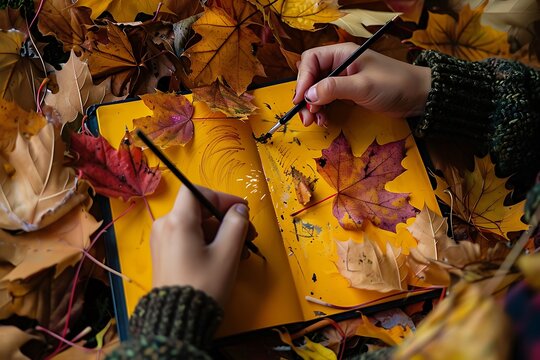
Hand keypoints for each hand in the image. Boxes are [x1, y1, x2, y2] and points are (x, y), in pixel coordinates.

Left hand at [150, 185, 249, 306]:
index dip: (222, 197)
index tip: (241, 209)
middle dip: (226, 218)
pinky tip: (226, 257)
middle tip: (249, 234)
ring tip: (242, 251)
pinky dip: (208, 242)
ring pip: (196, 225)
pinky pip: (188, 238)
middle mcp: (165, 226)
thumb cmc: (204, 285)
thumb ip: (236, 225)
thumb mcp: (226, 254)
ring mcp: (162, 241)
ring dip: (220, 232)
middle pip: (198, 209)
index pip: (198, 191)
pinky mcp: (164, 254)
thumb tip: (239, 209)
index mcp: (178, 221)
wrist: (178, 321)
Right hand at [293, 43, 431, 126]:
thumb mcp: (363, 86)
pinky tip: (325, 120)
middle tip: (306, 115)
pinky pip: (326, 99)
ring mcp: (343, 79)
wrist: (418, 96)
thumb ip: (334, 88)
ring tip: (315, 120)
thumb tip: (308, 94)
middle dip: (304, 95)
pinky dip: (322, 110)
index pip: (311, 60)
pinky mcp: (347, 93)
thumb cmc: (395, 84)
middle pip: (310, 76)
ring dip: (312, 106)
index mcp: (342, 54)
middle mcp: (340, 64)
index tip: (300, 98)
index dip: (302, 79)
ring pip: (316, 90)